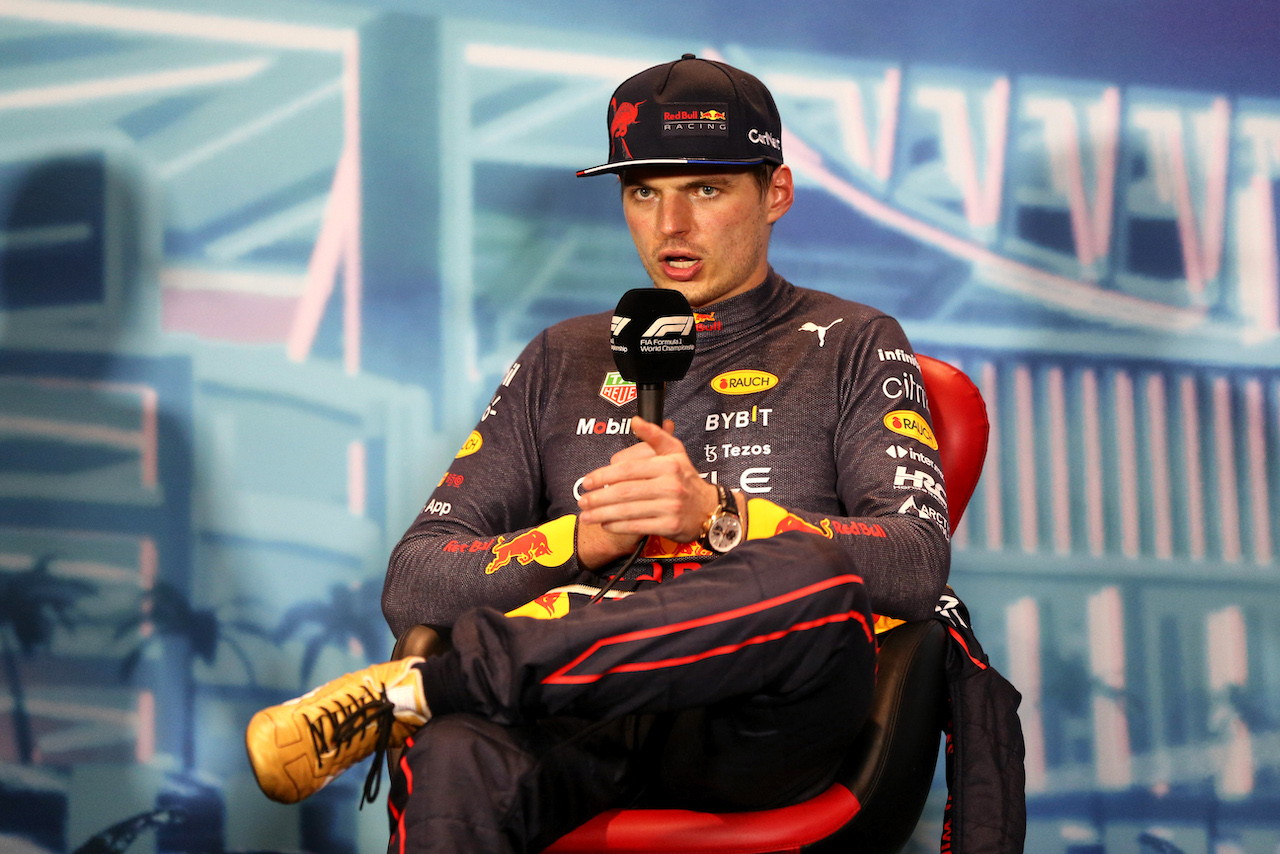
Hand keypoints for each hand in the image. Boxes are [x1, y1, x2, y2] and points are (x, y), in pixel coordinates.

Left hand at [576, 417, 719, 567]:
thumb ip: (655, 435)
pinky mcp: (670, 526)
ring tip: (587, 515)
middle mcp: (670, 485)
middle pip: (625, 491)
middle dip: (599, 498)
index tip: (587, 481)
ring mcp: (671, 507)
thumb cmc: (686, 478)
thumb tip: (635, 421)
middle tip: (582, 500)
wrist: (710, 508)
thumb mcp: (675, 452)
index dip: (604, 475)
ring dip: (603, 514)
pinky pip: (638, 526)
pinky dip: (618, 526)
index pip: (628, 469)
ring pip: (629, 510)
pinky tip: (605, 524)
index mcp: (668, 464)